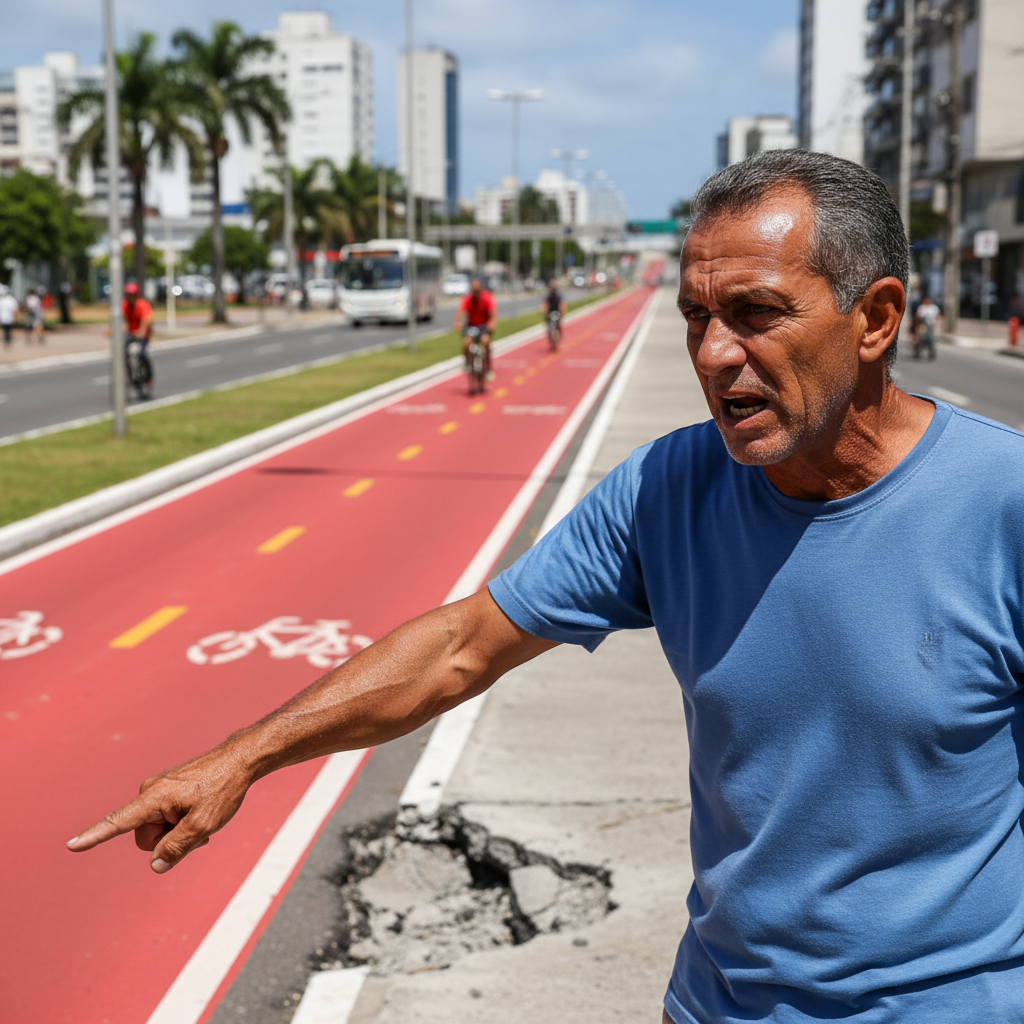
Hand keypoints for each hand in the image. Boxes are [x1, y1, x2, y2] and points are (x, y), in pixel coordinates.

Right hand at [66, 748, 250, 872]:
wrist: (239, 761)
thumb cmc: (222, 788)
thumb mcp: (204, 824)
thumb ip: (177, 848)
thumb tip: (154, 866)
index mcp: (154, 798)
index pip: (118, 822)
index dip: (94, 836)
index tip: (72, 845)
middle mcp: (150, 793)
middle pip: (145, 838)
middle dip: (169, 842)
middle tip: (199, 828)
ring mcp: (159, 793)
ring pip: (158, 832)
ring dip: (178, 834)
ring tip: (203, 818)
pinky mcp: (168, 794)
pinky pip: (167, 821)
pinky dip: (182, 825)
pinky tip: (201, 815)